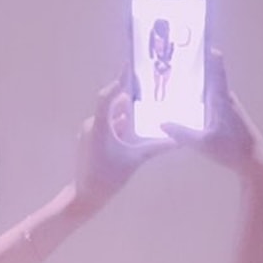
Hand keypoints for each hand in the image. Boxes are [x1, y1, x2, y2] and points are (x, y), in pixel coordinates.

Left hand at [72, 65, 173, 212]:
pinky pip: (107, 126)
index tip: (132, 65)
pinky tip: (134, 125)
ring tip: (146, 104)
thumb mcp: (134, 161)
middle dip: (131, 96)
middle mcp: (93, 124)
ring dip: (127, 112)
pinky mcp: (91, 140)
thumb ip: (156, 147)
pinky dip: (120, 124)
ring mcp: (90, 132)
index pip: (109, 95)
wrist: (85, 197)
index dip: (121, 79)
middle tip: (149, 86)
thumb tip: (178, 141)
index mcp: (100, 125)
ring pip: (111, 116)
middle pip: (113, 103)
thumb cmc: (107, 179)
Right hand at [161, 49, 262, 174]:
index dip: (203, 48)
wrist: (255, 162)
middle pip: (209, 72)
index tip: (190, 38)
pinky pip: (210, 99)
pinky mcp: (227, 116)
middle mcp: (225, 97)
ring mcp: (228, 106)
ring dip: (195, 81)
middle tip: (173, 58)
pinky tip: (187, 103)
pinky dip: (199, 96)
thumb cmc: (232, 151)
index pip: (214, 63)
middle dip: (193, 64)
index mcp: (221, 97)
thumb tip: (162, 123)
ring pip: (209, 86)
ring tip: (175, 78)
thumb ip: (182, 133)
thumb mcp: (203, 144)